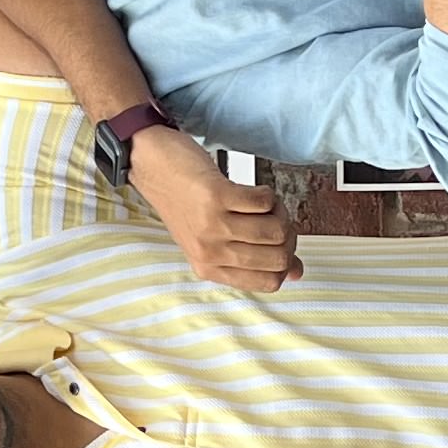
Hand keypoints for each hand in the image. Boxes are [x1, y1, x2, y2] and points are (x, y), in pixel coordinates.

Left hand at [131, 128, 299, 293]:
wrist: (151, 164)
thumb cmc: (185, 200)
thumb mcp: (213, 239)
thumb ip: (251, 257)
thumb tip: (296, 271)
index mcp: (209, 269)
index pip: (268, 283)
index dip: (287, 262)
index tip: (283, 243)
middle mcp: (209, 253)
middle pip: (277, 259)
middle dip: (289, 236)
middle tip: (278, 218)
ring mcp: (212, 226)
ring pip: (275, 231)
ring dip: (280, 212)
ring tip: (265, 203)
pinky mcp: (215, 196)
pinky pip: (264, 202)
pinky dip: (267, 193)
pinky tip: (252, 189)